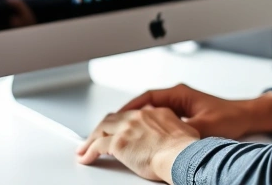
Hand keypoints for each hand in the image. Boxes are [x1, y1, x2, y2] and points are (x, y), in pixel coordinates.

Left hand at [76, 108, 199, 182]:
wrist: (182, 155)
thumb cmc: (186, 149)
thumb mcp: (185, 130)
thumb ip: (174, 128)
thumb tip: (175, 133)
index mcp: (154, 113)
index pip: (131, 114)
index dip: (121, 122)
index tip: (116, 127)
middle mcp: (139, 117)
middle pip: (113, 119)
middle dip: (102, 128)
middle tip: (96, 135)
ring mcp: (127, 128)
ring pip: (101, 129)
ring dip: (91, 139)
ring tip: (85, 147)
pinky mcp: (118, 143)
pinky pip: (97, 146)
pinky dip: (88, 152)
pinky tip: (86, 157)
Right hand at [118, 83, 271, 139]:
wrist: (247, 117)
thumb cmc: (231, 117)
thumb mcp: (205, 126)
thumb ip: (186, 131)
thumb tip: (170, 140)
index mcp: (180, 94)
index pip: (148, 97)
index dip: (130, 107)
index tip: (117, 116)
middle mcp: (179, 97)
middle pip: (146, 104)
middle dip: (129, 114)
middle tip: (113, 125)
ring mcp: (182, 106)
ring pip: (153, 112)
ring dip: (139, 121)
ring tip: (124, 132)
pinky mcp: (186, 115)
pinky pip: (161, 120)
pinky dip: (151, 127)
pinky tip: (145, 138)